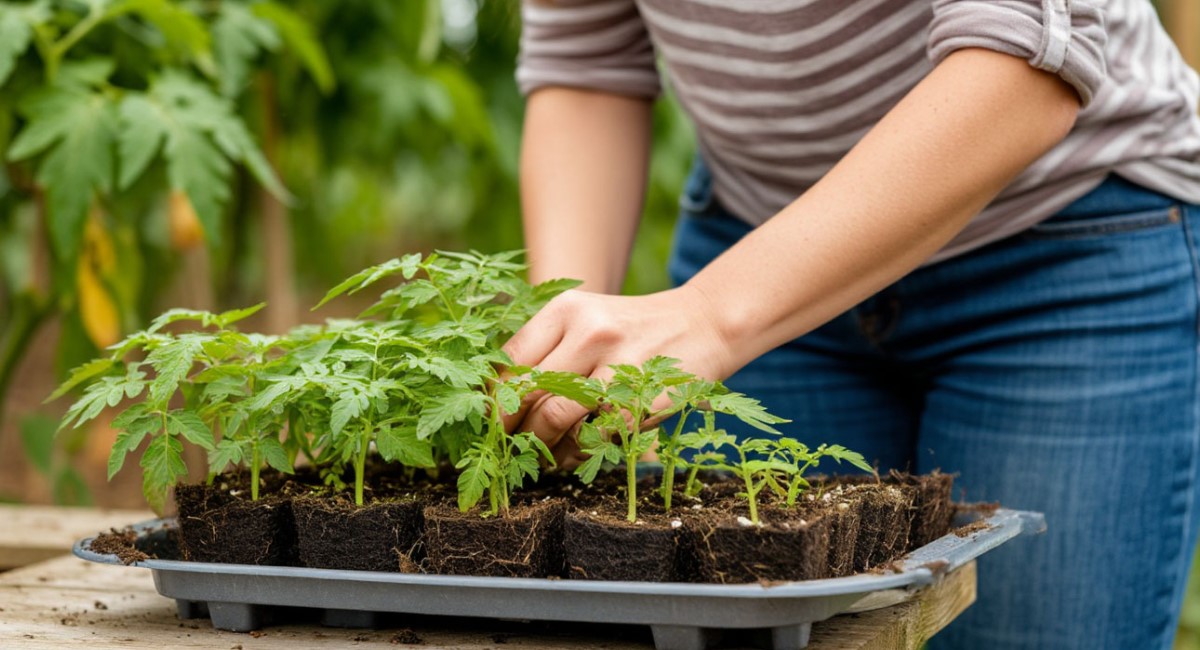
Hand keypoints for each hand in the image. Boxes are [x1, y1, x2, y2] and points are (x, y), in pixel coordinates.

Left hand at [501, 285, 735, 466]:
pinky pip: (591, 437)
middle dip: (507, 426)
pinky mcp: (639, 397)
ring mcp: (615, 363)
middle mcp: (588, 330)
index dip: (492, 397)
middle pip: (524, 390)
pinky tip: (573, 454)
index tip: (490, 420)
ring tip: (538, 456)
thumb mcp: (587, 319)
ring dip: (539, 445)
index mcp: (566, 309)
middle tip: (505, 446)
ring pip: (553, 418)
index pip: (509, 359)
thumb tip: (498, 399)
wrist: (704, 324)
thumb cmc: (632, 330)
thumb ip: (547, 348)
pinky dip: (575, 453)